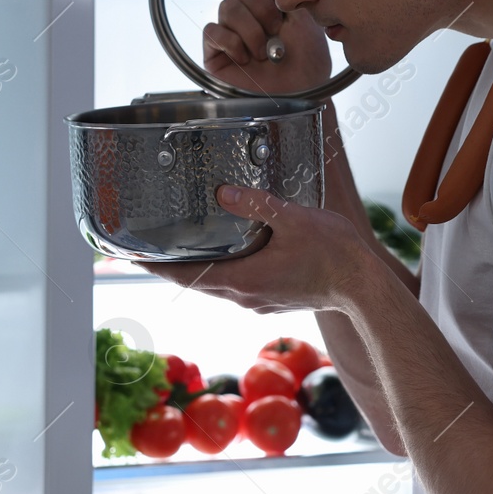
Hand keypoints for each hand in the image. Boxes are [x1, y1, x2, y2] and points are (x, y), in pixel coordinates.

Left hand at [147, 184, 369, 312]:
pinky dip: (224, 272)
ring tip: (182, 252)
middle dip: (171, 267)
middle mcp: (246, 296)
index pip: (185, 276)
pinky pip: (239, 286)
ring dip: (199, 271)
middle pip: (196, 283)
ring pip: (218, 285)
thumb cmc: (333, 255)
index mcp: (243, 279)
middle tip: (147, 252)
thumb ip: (256, 204)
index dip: (154, 267)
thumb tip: (224, 192)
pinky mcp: (274, 300)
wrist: (363, 287)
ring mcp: (260, 301)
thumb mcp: (293, 219)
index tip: (129, 259)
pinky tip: (230, 256)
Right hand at [203, 0, 331, 95]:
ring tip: (265, 52)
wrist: (303, 91)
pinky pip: (212, 31)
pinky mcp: (214, 53)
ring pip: (227, 8)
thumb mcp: (305, 14)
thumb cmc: (309, 59)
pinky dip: (233, 44)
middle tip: (276, 30)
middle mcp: (245, 15)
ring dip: (252, 31)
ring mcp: (229, 33)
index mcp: (266, 3)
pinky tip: (247, 59)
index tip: (282, 8)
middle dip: (261, 7)